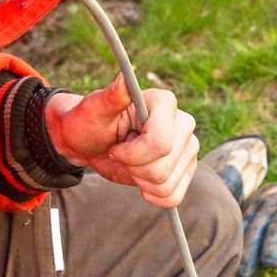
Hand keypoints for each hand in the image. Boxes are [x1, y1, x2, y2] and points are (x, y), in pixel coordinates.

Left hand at [47, 82, 198, 207]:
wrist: (91, 144)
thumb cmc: (89, 122)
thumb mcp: (94, 109)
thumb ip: (112, 96)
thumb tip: (124, 79)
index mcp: (164, 103)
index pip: (161, 144)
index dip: (132, 154)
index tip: (115, 148)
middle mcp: (183, 124)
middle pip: (163, 167)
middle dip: (134, 169)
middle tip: (121, 154)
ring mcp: (187, 148)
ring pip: (167, 184)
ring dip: (141, 181)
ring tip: (131, 163)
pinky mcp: (185, 170)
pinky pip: (174, 197)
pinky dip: (153, 196)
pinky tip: (141, 181)